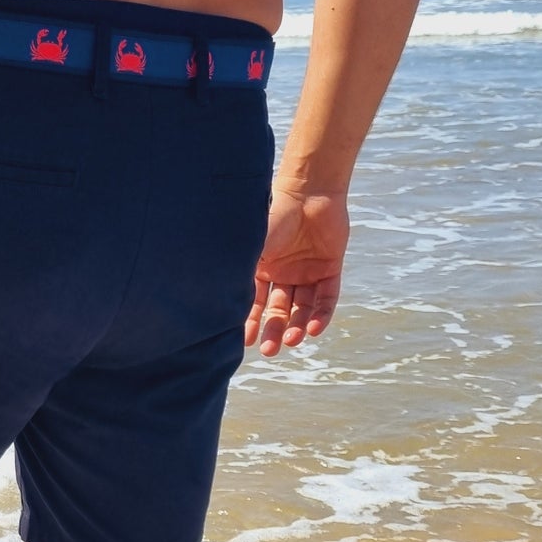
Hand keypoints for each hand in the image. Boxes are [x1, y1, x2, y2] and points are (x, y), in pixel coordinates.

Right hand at [245, 185, 349, 356]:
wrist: (308, 192)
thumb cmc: (274, 216)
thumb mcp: (251, 247)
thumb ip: (237, 271)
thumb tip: (211, 299)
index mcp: (261, 269)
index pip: (254, 303)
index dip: (250, 322)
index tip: (245, 342)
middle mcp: (283, 275)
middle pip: (279, 310)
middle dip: (274, 330)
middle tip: (270, 349)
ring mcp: (308, 272)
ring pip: (303, 307)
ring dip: (298, 326)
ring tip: (293, 341)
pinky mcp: (330, 268)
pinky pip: (326, 298)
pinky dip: (321, 315)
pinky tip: (313, 330)